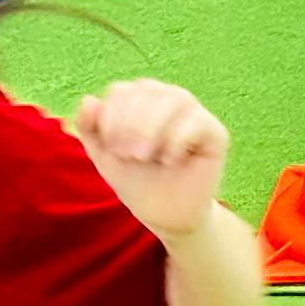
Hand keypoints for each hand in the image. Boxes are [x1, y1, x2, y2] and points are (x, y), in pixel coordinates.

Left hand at [73, 80, 231, 242]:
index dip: (111, 116)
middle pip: (147, 90)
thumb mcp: (104, 156)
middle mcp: (169, 99)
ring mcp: (194, 113)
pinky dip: (177, 140)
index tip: (111, 147)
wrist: (165, 215)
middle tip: (128, 155)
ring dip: (153, 129)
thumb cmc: (136, 181)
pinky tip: (170, 160)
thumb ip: (90, 128)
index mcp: (141, 101)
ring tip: (144, 157)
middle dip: (131, 123)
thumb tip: (89, 99)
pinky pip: (196, 121)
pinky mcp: (215, 133)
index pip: (122, 91)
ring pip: (175, 99)